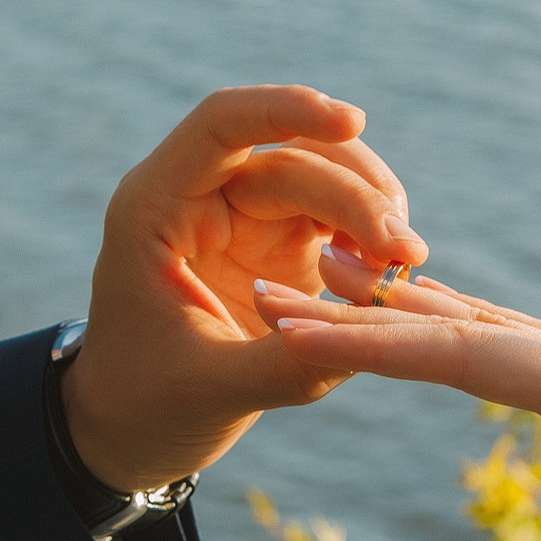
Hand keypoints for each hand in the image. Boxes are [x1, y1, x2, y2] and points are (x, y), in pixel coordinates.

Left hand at [61, 86, 426, 490]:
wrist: (132, 430)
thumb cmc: (147, 405)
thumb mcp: (215, 391)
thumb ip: (287, 364)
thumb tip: (372, 339)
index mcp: (157, 209)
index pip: (221, 125)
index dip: (285, 109)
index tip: (352, 121)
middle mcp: (200, 197)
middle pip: (289, 156)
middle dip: (354, 193)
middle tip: (405, 250)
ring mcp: (242, 216)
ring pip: (322, 177)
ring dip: (371, 208)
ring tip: (408, 260)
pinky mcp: (277, 244)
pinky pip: (335, 217)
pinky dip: (369, 236)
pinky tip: (394, 271)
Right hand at [254, 264, 540, 540]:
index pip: (468, 356)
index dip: (374, 343)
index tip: (285, 326)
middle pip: (449, 326)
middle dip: (350, 314)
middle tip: (254, 293)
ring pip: (470, 329)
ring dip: (386, 312)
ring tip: (305, 286)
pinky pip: (501, 353)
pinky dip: (440, 332)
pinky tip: (419, 330)